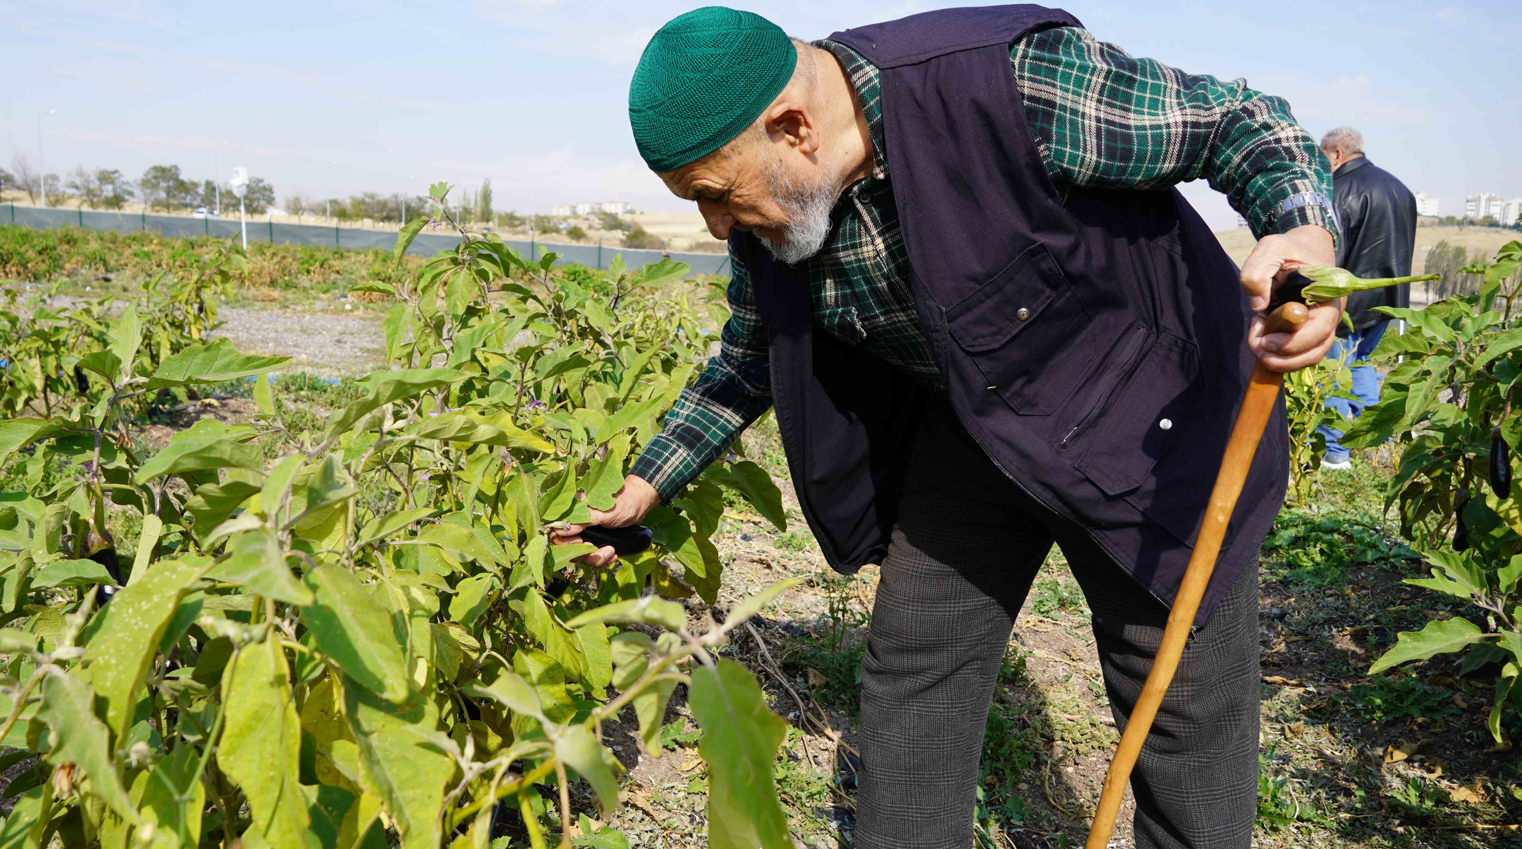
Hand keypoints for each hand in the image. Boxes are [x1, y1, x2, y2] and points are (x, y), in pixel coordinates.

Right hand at [550, 474, 659, 568]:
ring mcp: (586, 535)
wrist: (639, 505)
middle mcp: (576, 525)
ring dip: (596, 559)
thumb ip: (582, 521)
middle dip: (586, 555)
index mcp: (573, 514)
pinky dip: (602, 560)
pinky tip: (614, 556)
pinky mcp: (595, 542)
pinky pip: (592, 557)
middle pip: (568, 549)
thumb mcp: (603, 513)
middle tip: (603, 550)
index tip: (582, 542)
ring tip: (612, 552)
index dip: (566, 543)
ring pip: (581, 556)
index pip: (557, 533)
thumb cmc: (622, 503)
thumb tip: (560, 531)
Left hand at [1240, 224, 1342, 372]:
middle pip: (1316, 350)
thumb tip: (1259, 306)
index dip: (1294, 342)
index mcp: (1328, 294)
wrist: (1300, 250)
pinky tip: (1263, 339)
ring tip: (1258, 344)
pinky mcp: (1309, 334)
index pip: (1321, 328)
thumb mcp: (1270, 249)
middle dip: (1283, 357)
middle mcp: (1330, 314)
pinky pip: (1301, 356)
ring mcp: (1321, 326)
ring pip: (1310, 357)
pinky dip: (1280, 357)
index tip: (1266, 340)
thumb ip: (1258, 271)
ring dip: (1281, 362)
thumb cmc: (1288, 249)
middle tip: (1257, 345)